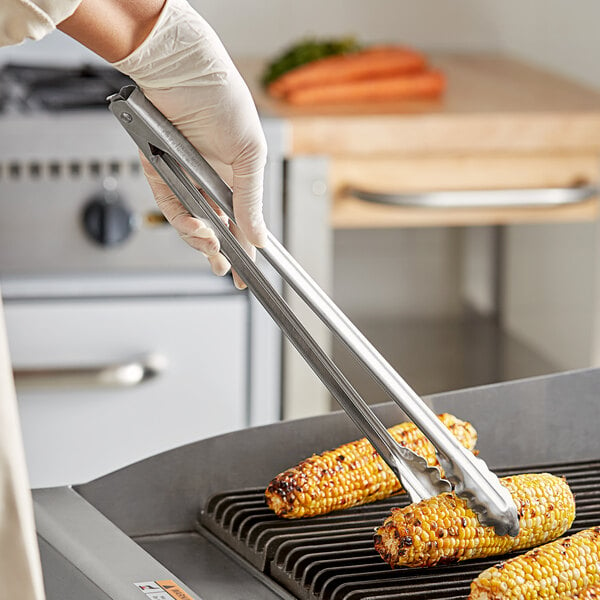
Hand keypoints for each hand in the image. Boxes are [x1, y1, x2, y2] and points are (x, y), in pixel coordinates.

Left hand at [111, 0, 267, 287]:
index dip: (244, 249)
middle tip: (223, 269)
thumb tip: (259, 238)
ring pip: (189, 221)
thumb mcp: (249, 156)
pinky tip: (196, 226)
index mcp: (236, 178)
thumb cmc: (224, 102)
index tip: (244, 274)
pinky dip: (181, 218)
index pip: (241, 222)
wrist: (186, 71)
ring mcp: (184, 178)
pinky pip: (168, 203)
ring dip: (199, 238)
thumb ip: (251, 200)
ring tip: (211, 245)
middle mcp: (208, 181)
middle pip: (213, 227)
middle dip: (218, 252)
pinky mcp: (159, 170)